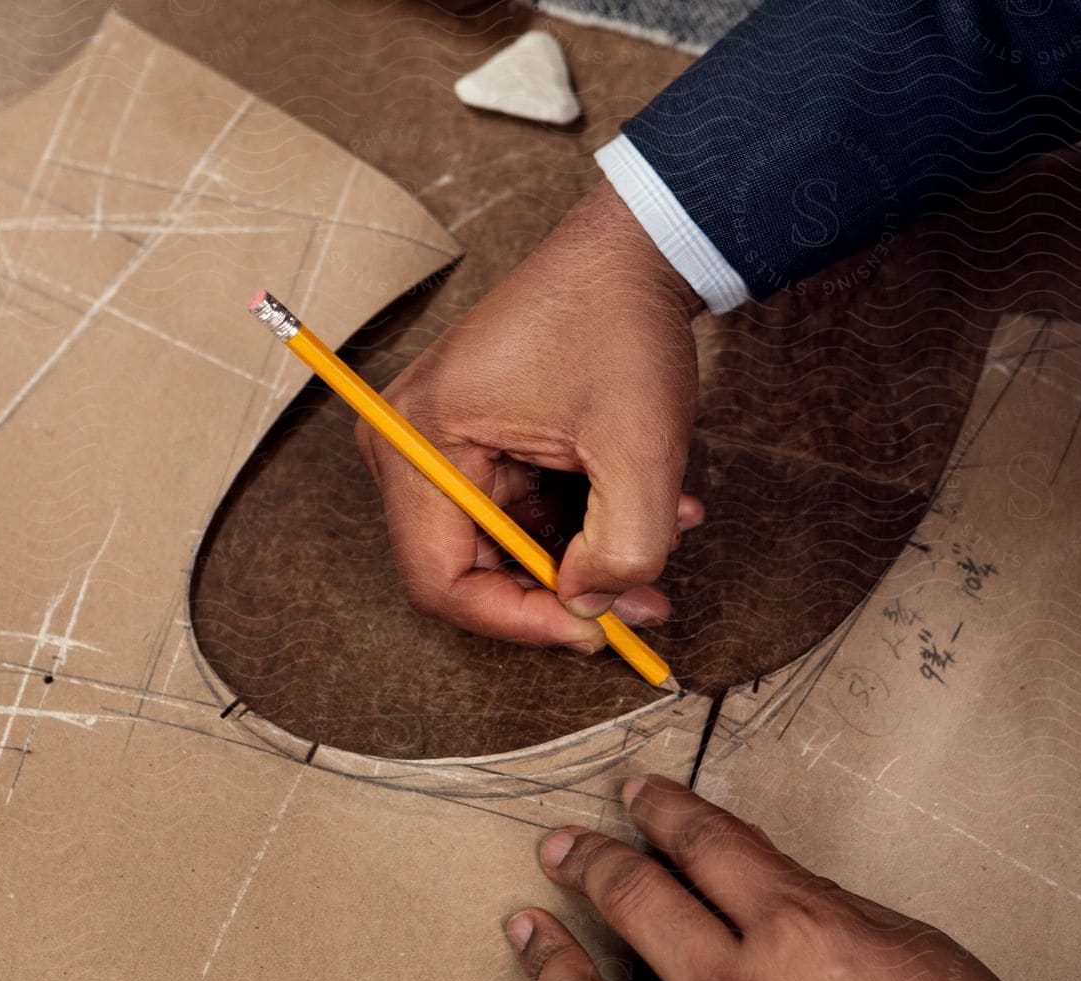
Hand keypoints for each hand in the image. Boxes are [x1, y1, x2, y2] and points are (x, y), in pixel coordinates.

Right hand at [358, 181, 704, 650]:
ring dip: (590, 557)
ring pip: (509, 546)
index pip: (440, 580)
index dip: (518, 621)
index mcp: (420, 442)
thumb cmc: (620, 325)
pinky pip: (525, 510)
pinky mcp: (480, 439)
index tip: (593, 629)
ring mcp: (443, 442)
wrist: (635, 250)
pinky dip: (587, 522)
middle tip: (641, 601)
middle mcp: (411, 445)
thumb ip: (623, 549)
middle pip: (472, 568)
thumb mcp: (639, 450)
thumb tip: (592, 605)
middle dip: (564, 593)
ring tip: (668, 537)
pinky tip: (655, 509)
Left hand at [481, 777, 1068, 980]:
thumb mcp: (900, 940)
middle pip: (633, 903)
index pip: (702, 843)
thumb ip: (807, 900)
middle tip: (562, 847)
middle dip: (589, 862)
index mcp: (797, 932)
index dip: (661, 809)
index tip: (636, 797)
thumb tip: (734, 868)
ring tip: (523, 924)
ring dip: (544, 955)